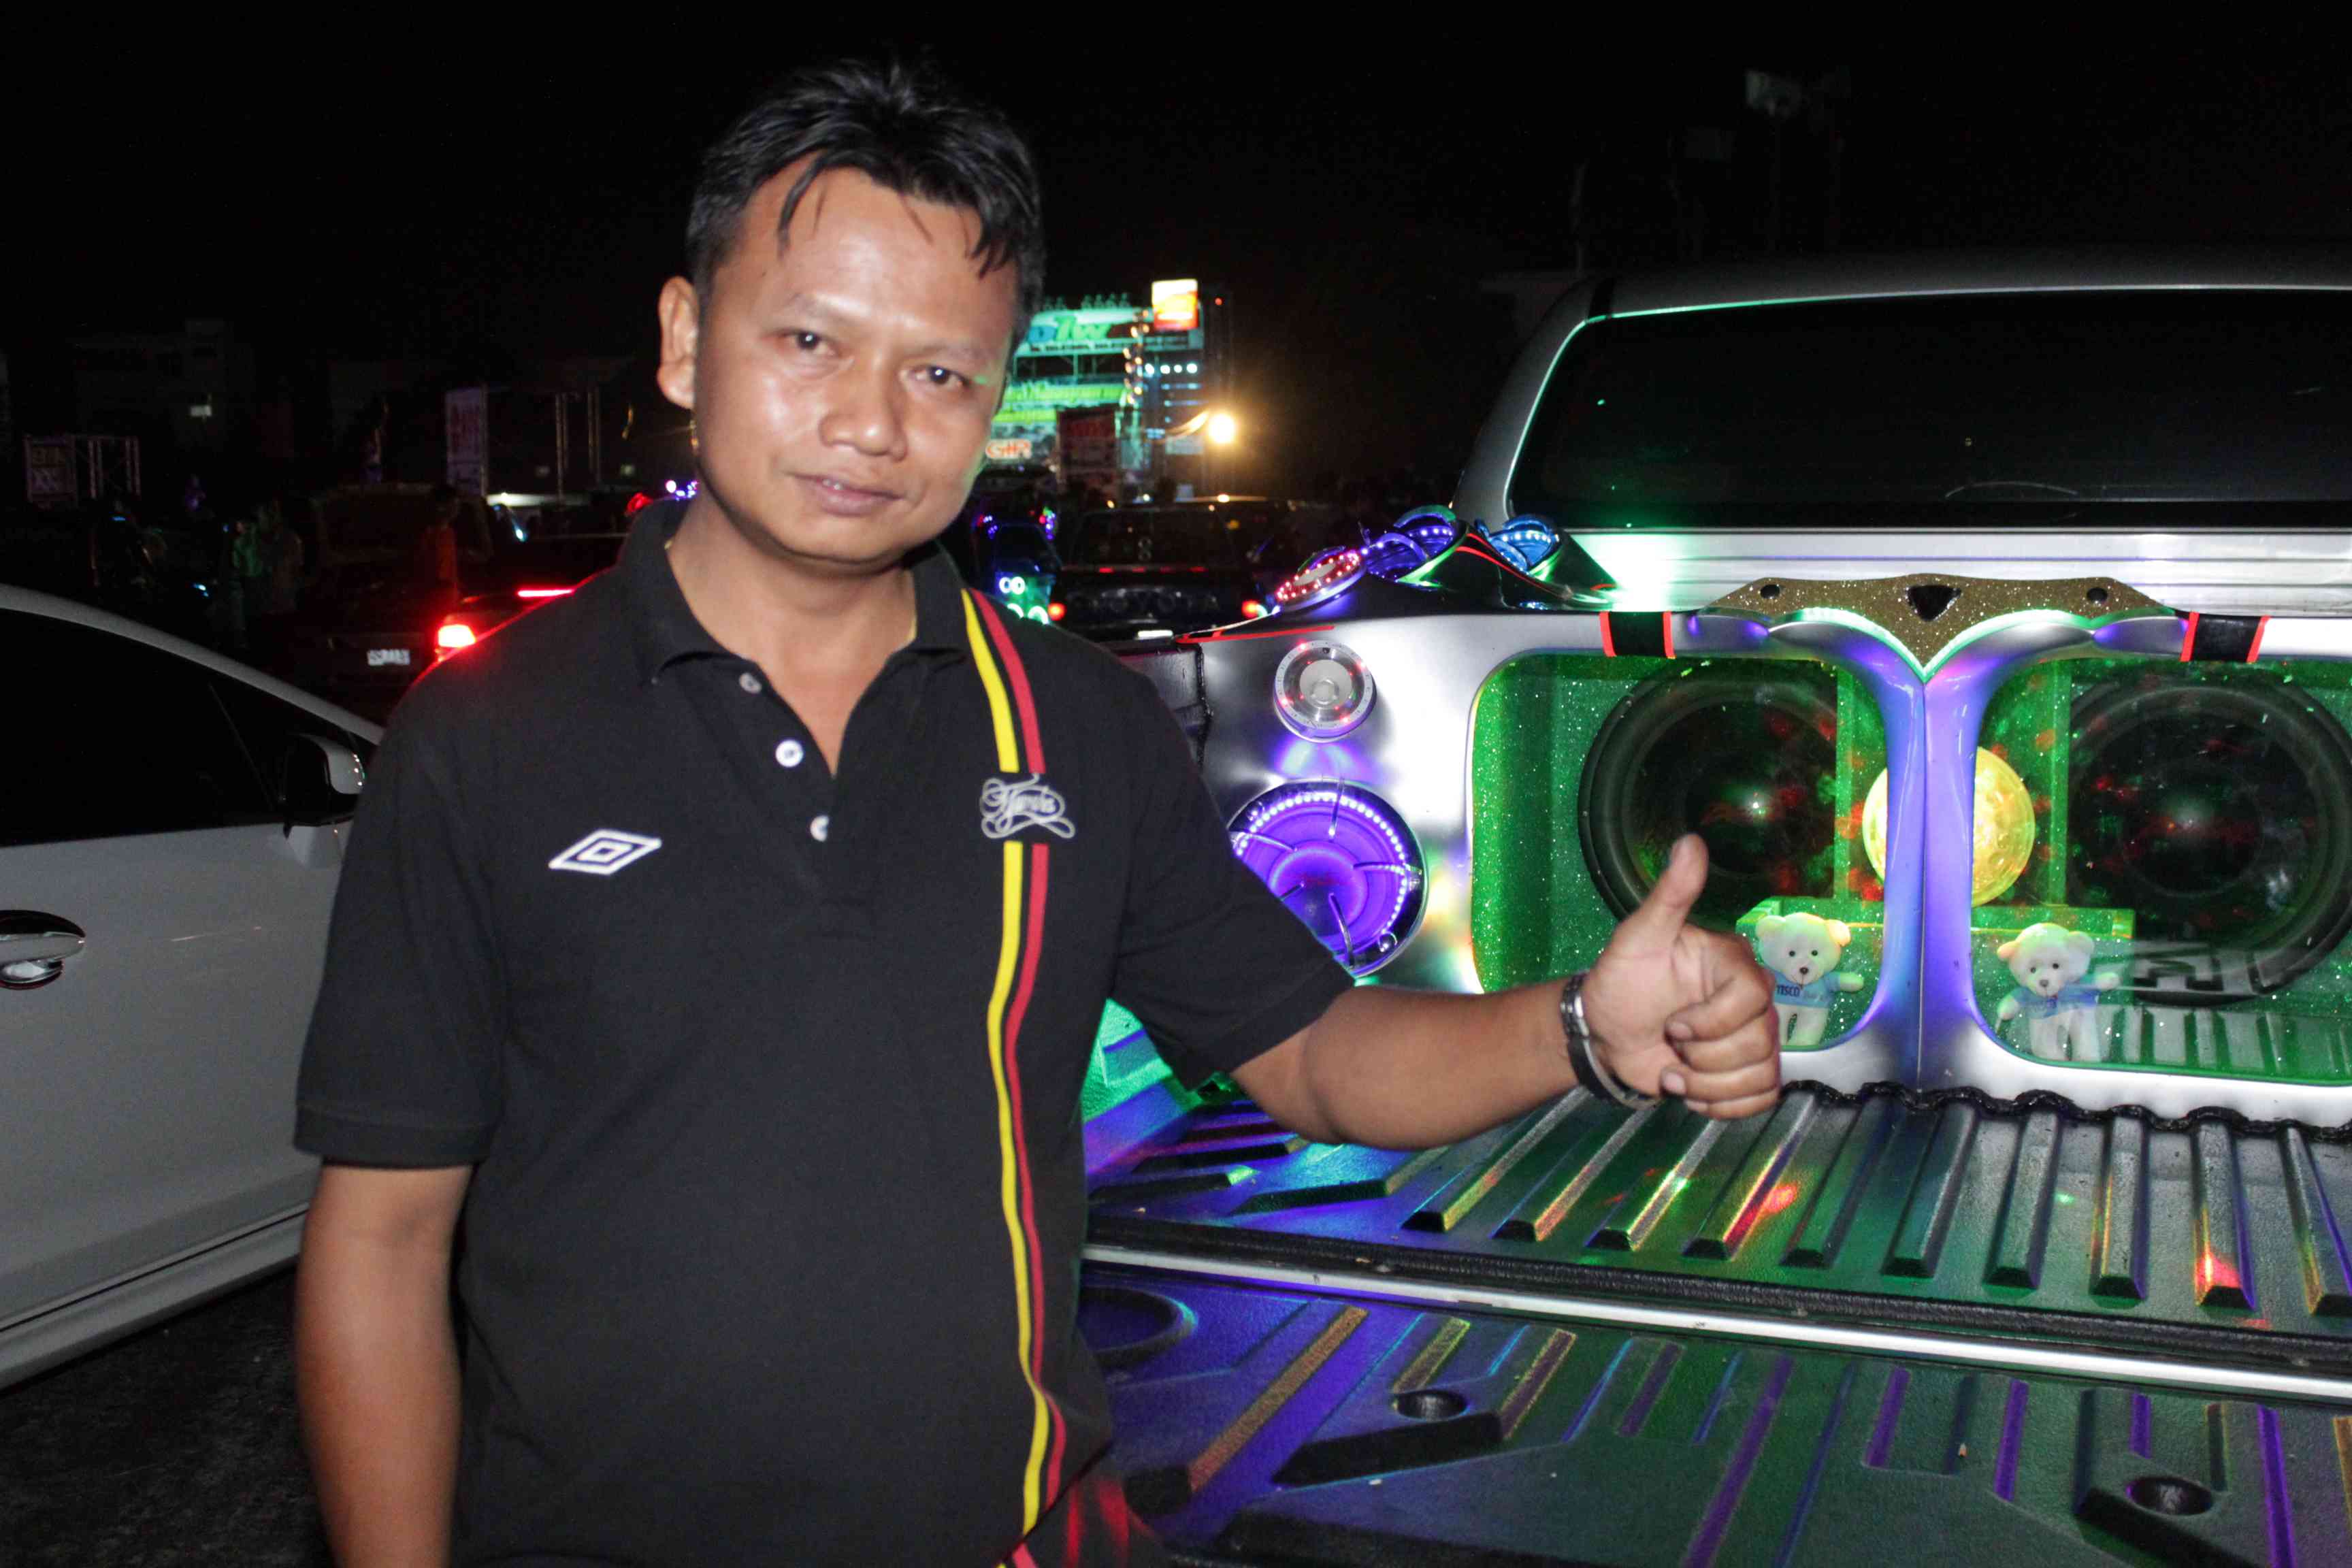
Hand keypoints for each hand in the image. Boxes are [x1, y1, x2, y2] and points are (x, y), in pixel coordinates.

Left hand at [1582, 836, 1780, 1119]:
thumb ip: (1670, 895)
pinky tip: (1690, 1092)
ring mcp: (1752, 1039)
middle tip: (1669, 1043)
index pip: (1752, 998)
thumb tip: (1690, 841)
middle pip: (1758, 1043)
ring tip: (1674, 1072)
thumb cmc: (1620, 981)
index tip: (1672, 1023)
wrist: (1604, 1033)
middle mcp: (1752, 1002)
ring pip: (1760, 1075)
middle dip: (1702, 1058)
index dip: (1711, 1021)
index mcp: (1733, 965)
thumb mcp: (1637, 937)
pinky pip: (1761, 1099)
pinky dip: (1723, 1106)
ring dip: (1706, 1087)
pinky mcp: (1745, 1074)